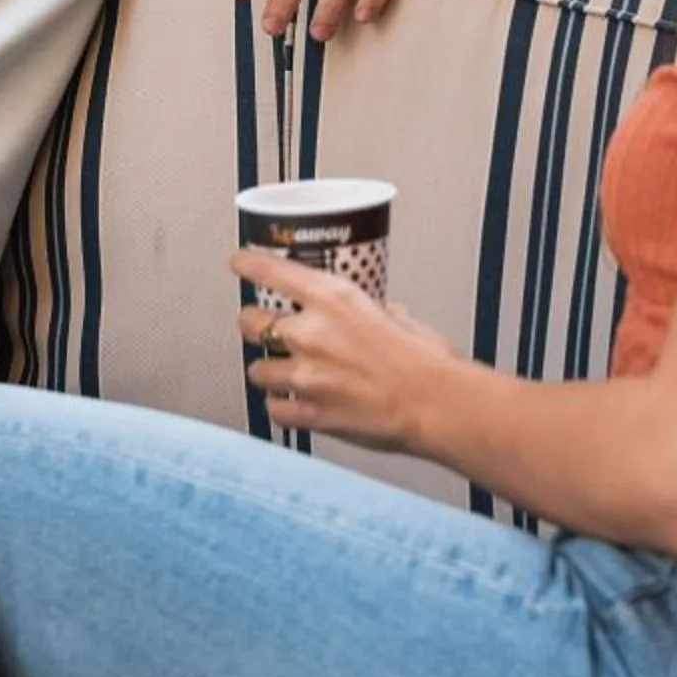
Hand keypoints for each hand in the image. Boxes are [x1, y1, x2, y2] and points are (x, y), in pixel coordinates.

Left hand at [233, 249, 454, 450]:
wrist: (437, 405)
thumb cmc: (427, 361)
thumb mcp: (396, 314)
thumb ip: (368, 311)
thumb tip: (366, 314)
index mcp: (333, 298)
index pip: (271, 272)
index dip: (248, 265)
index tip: (239, 263)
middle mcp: (310, 333)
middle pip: (251, 323)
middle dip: (254, 325)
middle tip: (262, 329)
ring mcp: (305, 375)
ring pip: (257, 370)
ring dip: (268, 370)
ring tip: (282, 373)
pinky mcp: (310, 413)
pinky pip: (274, 409)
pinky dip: (282, 406)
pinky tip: (293, 404)